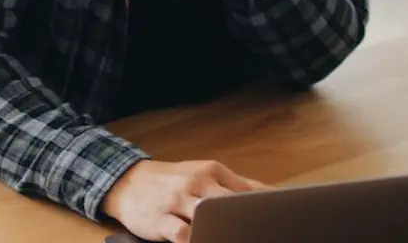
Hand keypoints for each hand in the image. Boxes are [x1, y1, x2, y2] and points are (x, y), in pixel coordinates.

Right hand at [101, 160, 268, 242]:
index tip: (281, 221)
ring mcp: (178, 200)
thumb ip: (235, 184)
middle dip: (248, 221)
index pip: (247, 190)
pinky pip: (182, 234)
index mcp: (211, 171)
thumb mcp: (202, 173)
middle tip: (264, 234)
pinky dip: (196, 241)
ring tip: (239, 238)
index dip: (266, 209)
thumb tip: (272, 192)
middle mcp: (197, 182)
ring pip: (208, 216)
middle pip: (231, 203)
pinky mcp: (161, 219)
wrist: (127, 181)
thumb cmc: (171, 180)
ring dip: (224, 231)